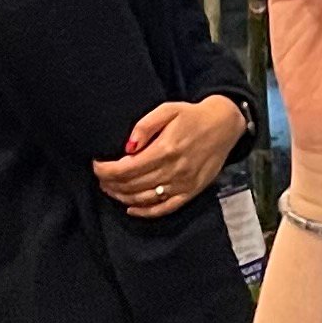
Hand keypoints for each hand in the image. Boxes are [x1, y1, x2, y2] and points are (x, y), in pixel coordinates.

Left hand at [92, 93, 243, 221]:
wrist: (225, 125)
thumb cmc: (193, 116)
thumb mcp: (168, 110)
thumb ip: (144, 126)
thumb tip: (127, 148)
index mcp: (165, 150)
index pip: (125, 169)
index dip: (105, 170)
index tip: (97, 165)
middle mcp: (173, 170)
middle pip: (131, 185)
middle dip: (110, 183)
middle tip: (101, 177)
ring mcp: (183, 184)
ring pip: (144, 199)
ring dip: (122, 196)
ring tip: (111, 189)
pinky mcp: (191, 191)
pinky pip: (164, 208)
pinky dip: (145, 212)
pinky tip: (131, 208)